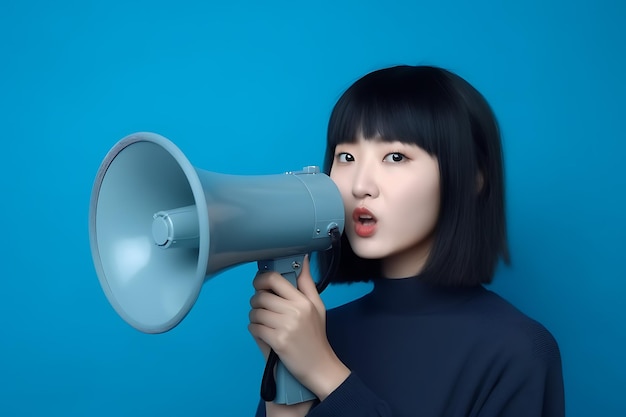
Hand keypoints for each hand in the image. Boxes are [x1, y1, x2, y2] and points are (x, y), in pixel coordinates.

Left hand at [248, 255, 349, 399]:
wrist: (319, 366)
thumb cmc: (316, 336)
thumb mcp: (317, 306)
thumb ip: (307, 283)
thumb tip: (302, 258)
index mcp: (303, 300)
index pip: (275, 279)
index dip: (261, 279)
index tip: (260, 285)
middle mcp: (295, 311)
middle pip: (261, 296)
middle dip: (257, 302)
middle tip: (263, 309)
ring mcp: (285, 326)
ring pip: (255, 312)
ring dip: (255, 318)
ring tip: (265, 323)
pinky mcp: (277, 341)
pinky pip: (254, 328)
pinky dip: (255, 330)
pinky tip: (265, 334)